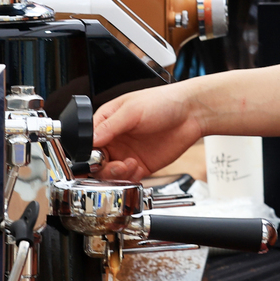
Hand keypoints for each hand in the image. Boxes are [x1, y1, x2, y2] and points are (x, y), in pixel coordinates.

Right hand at [92, 81, 206, 180]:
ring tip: (129, 165)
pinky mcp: (141, 165)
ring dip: (116, 175)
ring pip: (110, 174)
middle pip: (96, 162)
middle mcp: (115, 139)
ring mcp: (127, 153)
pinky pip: (127, 179)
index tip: (98, 157)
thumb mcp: (133, 110)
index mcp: (108, 121)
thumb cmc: (164, 101)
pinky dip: (129, 179)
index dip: (89, 153)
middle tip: (116, 165)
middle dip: (102, 168)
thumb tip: (90, 138)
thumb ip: (110, 126)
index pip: (88, 142)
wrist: (192, 113)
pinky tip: (137, 168)